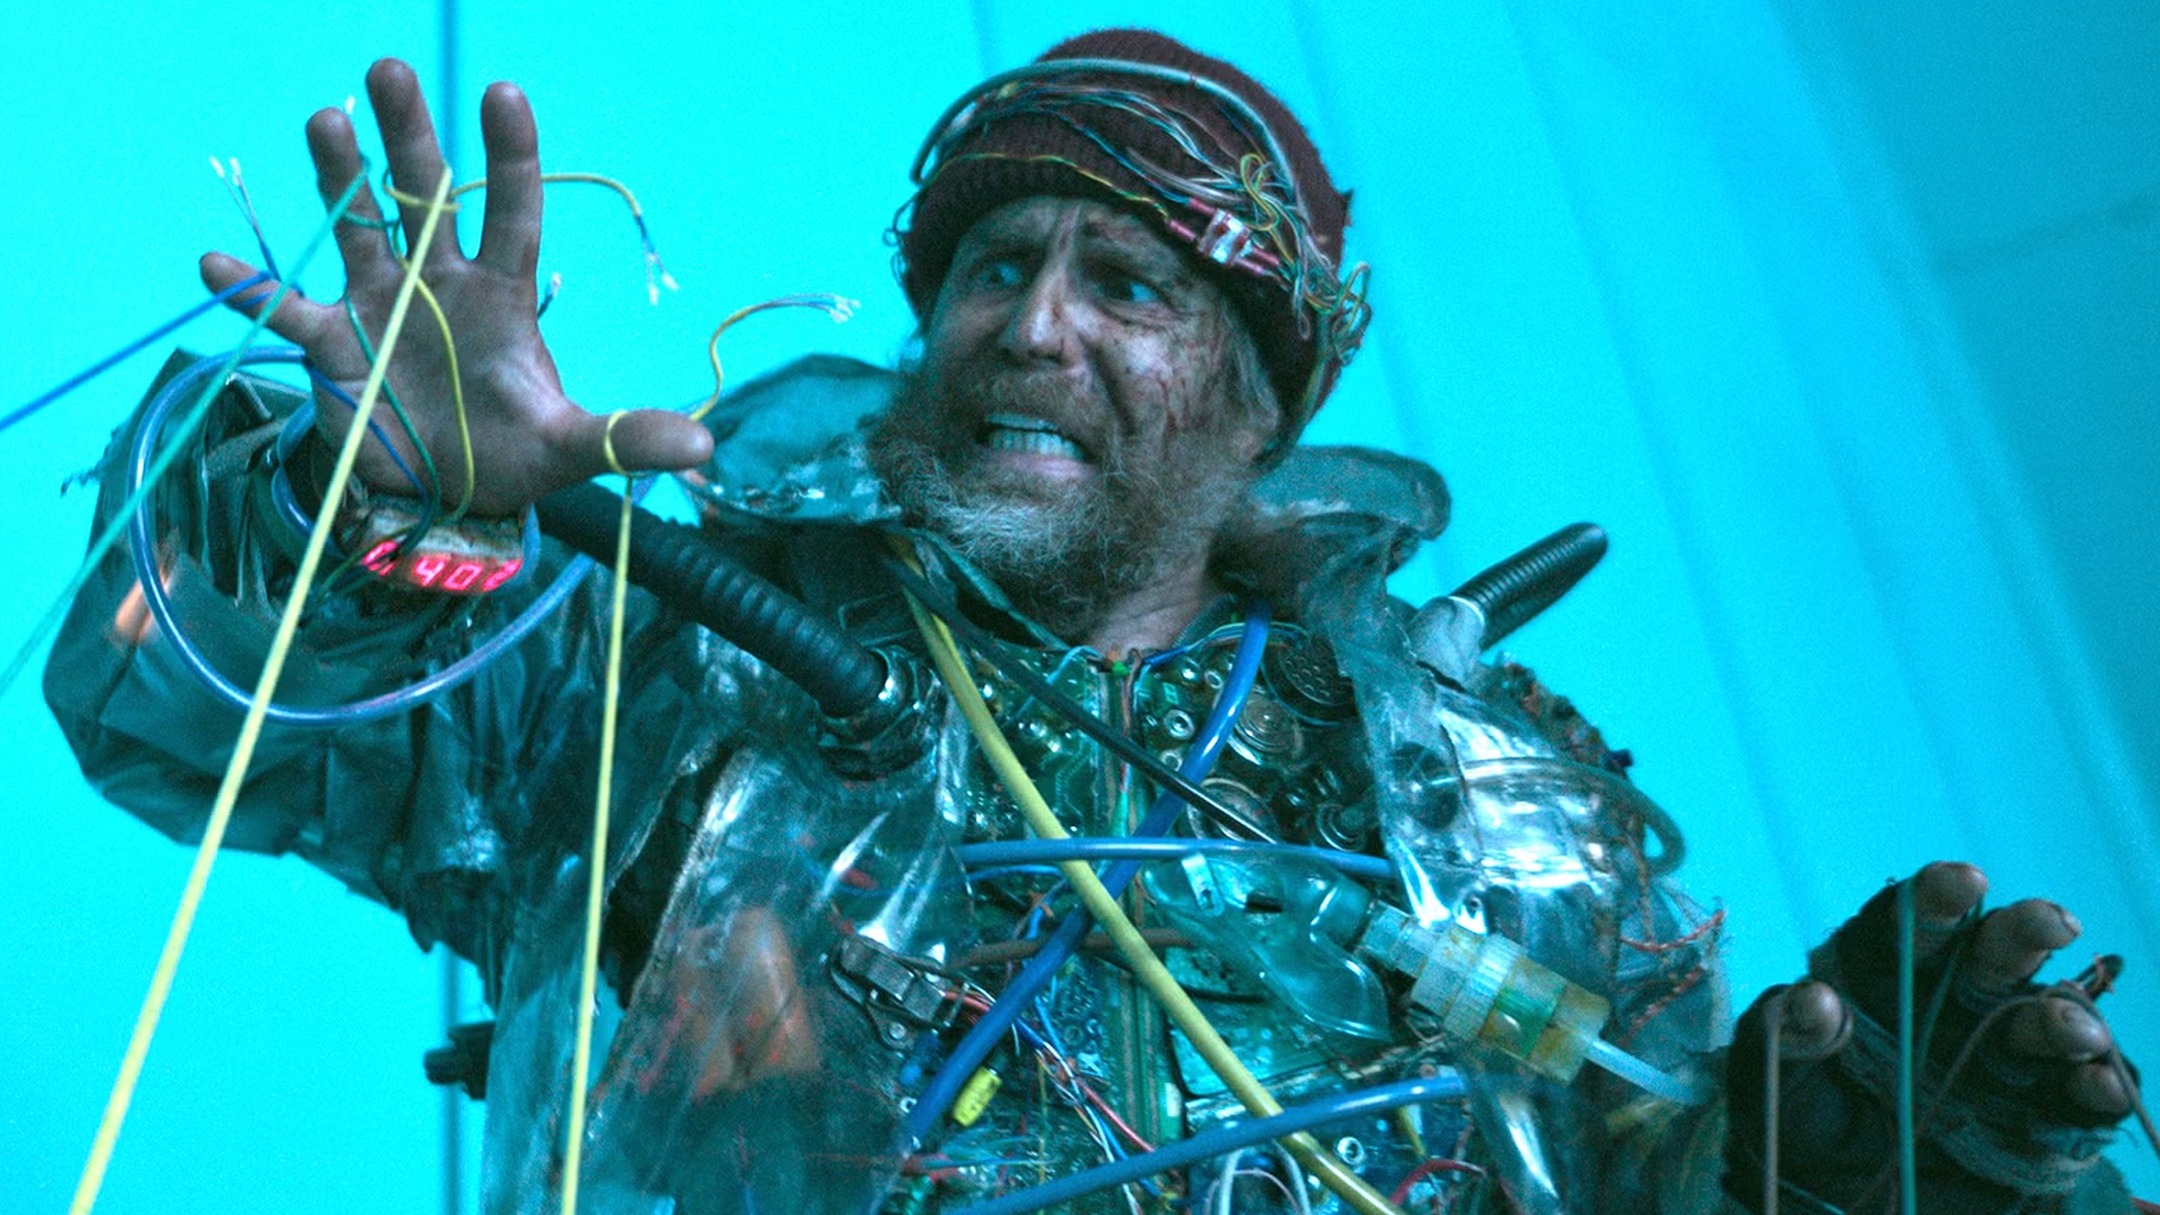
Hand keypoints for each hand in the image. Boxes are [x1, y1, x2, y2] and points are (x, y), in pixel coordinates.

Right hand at [201, 59, 710, 515]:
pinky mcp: (331, 345)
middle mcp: (438, 282)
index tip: (505, 93)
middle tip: (389, 68)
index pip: (512, 209)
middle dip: (407, 136)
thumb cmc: (513, 453)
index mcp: (502, 292)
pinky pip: (285, 310)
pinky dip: (252, 291)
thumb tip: (703, 449)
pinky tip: (220, 266)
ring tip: (323, 118)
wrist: (448, 497)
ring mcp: (379, 305)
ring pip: (357, 226)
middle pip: (423, 195)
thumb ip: (627, 439)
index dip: (511, 156)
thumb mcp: (572, 450)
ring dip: (338, 179)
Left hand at [1724, 861, 2140, 1212]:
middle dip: (2024, 932)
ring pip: (2044, 1020)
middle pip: (1993, 953)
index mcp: (1885, 973)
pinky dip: (2097, 1090)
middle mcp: (1954, 1002)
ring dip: (2063, 1020)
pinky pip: (2078, 1098)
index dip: (1937, 897)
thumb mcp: (1773, 1077)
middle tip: (2051, 924)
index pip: (1911, 922)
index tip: (1961, 881)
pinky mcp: (2040, 1116)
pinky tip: (2098, 1084)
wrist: (1836, 1198)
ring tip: (2069, 1032)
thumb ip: (1787, 1034)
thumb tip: (1811, 997)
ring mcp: (2003, 1056)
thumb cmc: (1800, 1120)